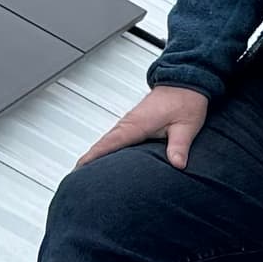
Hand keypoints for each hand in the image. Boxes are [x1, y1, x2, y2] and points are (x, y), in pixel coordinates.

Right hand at [77, 83, 208, 168]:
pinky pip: (115, 139)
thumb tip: (176, 164)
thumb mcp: (186, 125)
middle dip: (87, 161)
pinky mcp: (135, 123)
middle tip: (76, 180)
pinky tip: (104, 161)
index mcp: (137, 124)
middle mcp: (129, 123)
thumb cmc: (186, 100)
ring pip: (107, 142)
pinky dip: (105, 150)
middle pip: (102, 145)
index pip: (109, 144)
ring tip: (84, 174)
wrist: (187, 81)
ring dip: (95, 156)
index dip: (92, 158)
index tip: (78, 170)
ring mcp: (130, 122)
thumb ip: (179, 145)